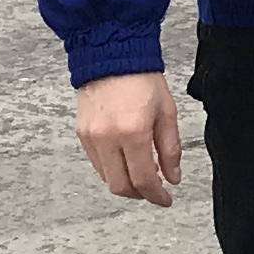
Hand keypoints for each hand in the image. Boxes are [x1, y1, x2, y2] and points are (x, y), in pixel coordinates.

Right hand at [74, 71, 180, 207]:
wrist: (111, 55)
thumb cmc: (141, 78)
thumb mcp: (166, 112)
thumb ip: (170, 149)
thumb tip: (172, 177)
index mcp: (132, 132)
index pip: (143, 179)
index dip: (156, 195)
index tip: (165, 199)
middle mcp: (107, 138)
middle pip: (120, 186)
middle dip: (139, 194)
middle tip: (153, 190)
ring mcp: (91, 137)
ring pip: (106, 177)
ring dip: (125, 182)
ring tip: (142, 173)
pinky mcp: (81, 133)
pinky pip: (97, 163)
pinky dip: (112, 169)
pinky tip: (126, 160)